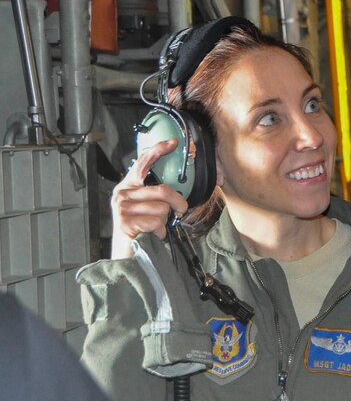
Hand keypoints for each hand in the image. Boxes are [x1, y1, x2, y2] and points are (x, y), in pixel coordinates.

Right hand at [110, 139, 188, 258]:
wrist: (126, 257)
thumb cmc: (140, 232)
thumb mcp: (149, 209)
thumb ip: (158, 196)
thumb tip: (179, 191)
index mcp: (128, 187)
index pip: (143, 163)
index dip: (158, 151)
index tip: (173, 143)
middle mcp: (122, 194)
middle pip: (163, 191)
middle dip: (177, 203)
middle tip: (179, 210)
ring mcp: (122, 208)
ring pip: (162, 208)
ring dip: (165, 222)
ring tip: (154, 228)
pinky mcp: (125, 222)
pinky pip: (157, 222)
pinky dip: (159, 232)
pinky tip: (150, 236)